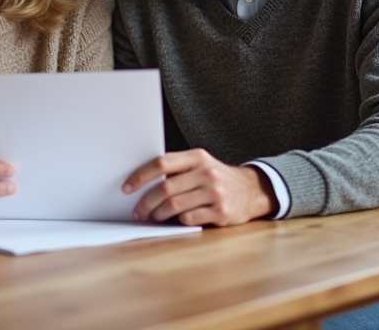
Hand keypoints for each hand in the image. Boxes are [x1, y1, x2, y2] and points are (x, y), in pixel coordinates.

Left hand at [123, 149, 275, 225]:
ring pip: (174, 205)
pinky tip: (176, 220)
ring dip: (158, 214)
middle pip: (165, 188)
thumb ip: (177, 169)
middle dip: (146, 202)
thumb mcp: (201, 165)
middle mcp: (206, 172)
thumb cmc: (217, 178)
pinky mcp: (221, 212)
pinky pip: (189, 218)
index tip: (127, 187)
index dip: (140, 176)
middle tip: (137, 211)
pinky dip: (178, 220)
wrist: (252, 190)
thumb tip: (142, 182)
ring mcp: (215, 193)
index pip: (161, 163)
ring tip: (153, 216)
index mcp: (197, 157)